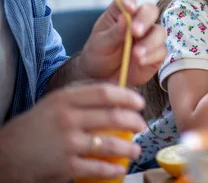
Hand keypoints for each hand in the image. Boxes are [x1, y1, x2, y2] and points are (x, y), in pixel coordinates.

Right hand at [0, 83, 146, 181]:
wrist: (6, 155)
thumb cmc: (35, 127)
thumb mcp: (54, 104)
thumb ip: (81, 98)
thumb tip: (116, 91)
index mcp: (65, 99)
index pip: (104, 93)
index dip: (127, 97)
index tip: (139, 102)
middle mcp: (67, 118)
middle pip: (112, 116)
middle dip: (134, 122)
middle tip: (141, 126)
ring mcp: (67, 143)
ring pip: (110, 144)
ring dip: (128, 148)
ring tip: (135, 150)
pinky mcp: (66, 165)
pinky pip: (98, 167)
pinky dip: (113, 168)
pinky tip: (120, 167)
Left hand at [78, 0, 166, 85]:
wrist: (101, 77)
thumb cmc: (98, 54)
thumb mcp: (100, 43)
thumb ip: (114, 32)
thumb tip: (124, 18)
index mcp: (121, 12)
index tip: (128, 7)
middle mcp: (138, 21)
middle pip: (150, 10)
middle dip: (145, 19)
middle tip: (135, 32)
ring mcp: (149, 37)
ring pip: (160, 31)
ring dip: (150, 42)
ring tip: (136, 54)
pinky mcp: (156, 53)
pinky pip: (161, 51)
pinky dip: (151, 56)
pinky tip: (140, 61)